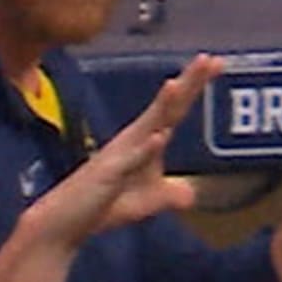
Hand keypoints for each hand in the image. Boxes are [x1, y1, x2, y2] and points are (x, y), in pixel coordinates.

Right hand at [22, 53, 217, 248]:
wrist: (65, 222)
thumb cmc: (103, 206)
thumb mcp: (145, 203)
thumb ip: (168, 195)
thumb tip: (190, 194)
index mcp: (143, 142)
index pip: (174, 110)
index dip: (194, 86)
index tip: (217, 62)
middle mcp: (132, 141)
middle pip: (166, 108)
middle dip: (187, 83)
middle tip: (210, 59)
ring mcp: (118, 156)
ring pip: (146, 125)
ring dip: (163, 106)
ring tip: (177, 84)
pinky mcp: (107, 176)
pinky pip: (129, 161)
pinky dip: (145, 149)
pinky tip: (159, 137)